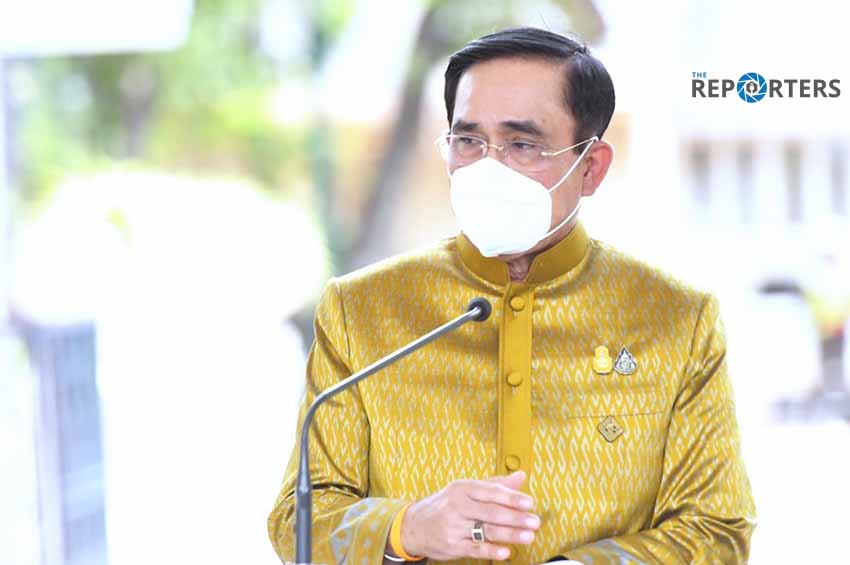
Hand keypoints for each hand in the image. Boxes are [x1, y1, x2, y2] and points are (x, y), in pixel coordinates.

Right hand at [400, 470, 539, 560]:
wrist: (415, 526)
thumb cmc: (445, 505)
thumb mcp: (466, 489)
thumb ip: (495, 484)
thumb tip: (521, 475)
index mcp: (462, 489)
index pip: (490, 492)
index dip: (511, 497)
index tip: (529, 503)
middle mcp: (457, 506)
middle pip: (490, 512)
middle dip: (515, 518)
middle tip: (534, 521)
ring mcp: (453, 527)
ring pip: (485, 531)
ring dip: (509, 535)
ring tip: (528, 536)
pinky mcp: (452, 545)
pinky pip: (475, 549)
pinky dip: (491, 551)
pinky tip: (506, 551)